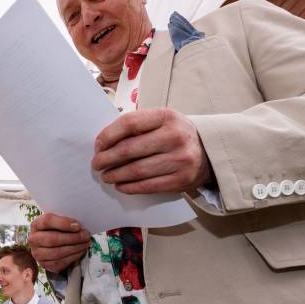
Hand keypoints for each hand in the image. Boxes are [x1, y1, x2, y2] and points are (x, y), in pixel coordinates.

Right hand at [28, 213, 90, 272]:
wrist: (47, 245)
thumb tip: (79, 226)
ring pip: (58, 252)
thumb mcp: (57, 222)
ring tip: (86, 243)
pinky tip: (81, 251)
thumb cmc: (54, 231)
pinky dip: (73, 256)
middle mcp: (33, 240)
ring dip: (75, 248)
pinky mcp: (45, 265)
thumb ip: (65, 221)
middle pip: (53, 239)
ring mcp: (38, 254)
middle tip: (86, 235)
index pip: (47, 221)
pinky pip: (61, 262)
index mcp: (36, 225)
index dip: (63, 223)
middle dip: (73, 238)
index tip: (78, 226)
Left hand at [92, 107, 212, 193]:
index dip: (108, 135)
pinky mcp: (181, 180)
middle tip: (96, 164)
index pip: (129, 123)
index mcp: (166, 116)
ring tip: (106, 176)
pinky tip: (120, 185)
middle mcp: (175, 136)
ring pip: (136, 171)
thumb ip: (136, 125)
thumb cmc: (174, 134)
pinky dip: (129, 187)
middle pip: (129, 149)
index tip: (97, 145)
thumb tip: (103, 142)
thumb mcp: (160, 120)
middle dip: (106, 159)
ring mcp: (180, 159)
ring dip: (115, 175)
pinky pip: (148, 186)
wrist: (208, 152)